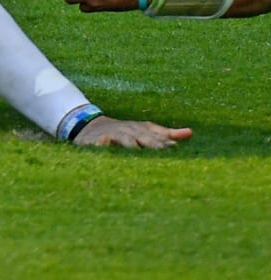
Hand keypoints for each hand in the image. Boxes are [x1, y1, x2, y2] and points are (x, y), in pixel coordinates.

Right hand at [73, 115, 192, 149]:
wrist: (89, 126)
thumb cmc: (124, 132)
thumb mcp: (144, 131)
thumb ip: (165, 133)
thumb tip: (190, 132)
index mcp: (141, 129)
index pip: (155, 135)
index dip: (164, 141)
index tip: (174, 148)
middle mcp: (128, 130)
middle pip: (142, 137)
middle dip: (153, 145)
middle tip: (164, 153)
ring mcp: (112, 134)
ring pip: (124, 139)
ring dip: (131, 145)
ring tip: (138, 152)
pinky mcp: (96, 141)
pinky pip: (101, 143)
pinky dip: (104, 144)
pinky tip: (107, 147)